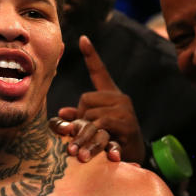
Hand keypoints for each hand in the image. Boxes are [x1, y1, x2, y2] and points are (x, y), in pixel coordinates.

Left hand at [49, 36, 143, 162]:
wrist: (132, 157)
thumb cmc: (111, 139)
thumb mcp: (93, 126)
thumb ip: (79, 117)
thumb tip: (62, 113)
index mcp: (112, 96)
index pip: (100, 72)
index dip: (91, 56)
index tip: (83, 38)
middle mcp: (120, 99)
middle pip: (85, 99)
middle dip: (81, 117)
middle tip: (87, 131)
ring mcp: (125, 110)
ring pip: (91, 114)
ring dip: (85, 131)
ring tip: (87, 144)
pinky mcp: (127, 124)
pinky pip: (101, 126)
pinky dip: (95, 137)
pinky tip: (103, 148)